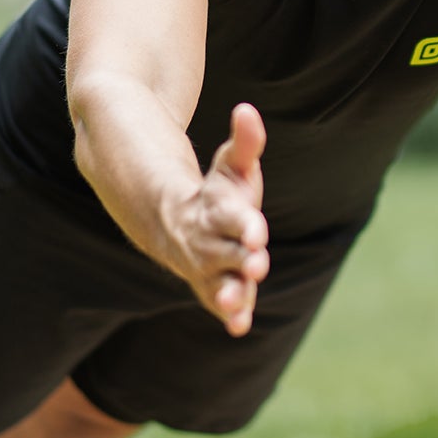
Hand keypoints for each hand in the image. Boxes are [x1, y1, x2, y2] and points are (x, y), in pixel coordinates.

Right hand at [168, 103, 269, 334]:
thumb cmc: (218, 193)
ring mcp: (208, 267)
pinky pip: (217, 302)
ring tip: (237, 306)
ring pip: (217, 283)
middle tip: (257, 264)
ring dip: (228, 294)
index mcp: (217, 210)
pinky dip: (229, 315)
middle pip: (225, 253)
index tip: (257, 228)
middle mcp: (210, 241)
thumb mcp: (232, 166)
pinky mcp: (212, 287)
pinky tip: (239, 328)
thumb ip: (245, 142)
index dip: (244, 223)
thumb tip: (247, 110)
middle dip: (240, 260)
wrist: (180, 222)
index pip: (232, 216)